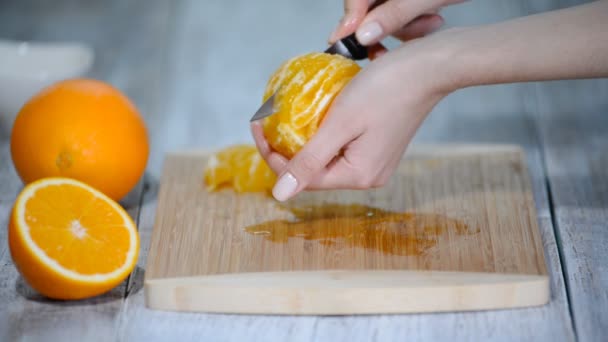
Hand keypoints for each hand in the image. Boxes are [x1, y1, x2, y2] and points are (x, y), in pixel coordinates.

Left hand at [252, 35, 456, 200]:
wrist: (428, 68)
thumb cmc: (385, 90)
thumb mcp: (340, 124)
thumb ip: (309, 161)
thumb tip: (279, 195)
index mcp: (359, 176)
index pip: (304, 178)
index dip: (274, 156)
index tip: (258, 125)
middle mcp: (368, 175)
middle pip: (315, 169)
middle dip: (288, 146)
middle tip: (268, 118)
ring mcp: (375, 161)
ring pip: (326, 157)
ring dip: (304, 137)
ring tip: (286, 115)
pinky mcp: (378, 146)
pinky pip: (341, 146)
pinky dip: (323, 132)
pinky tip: (313, 115)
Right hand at [329, 0, 466, 45]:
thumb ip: (395, 14)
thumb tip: (363, 36)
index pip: (355, 0)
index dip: (349, 22)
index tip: (345, 42)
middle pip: (367, 12)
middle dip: (384, 28)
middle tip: (397, 42)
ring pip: (385, 19)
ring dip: (406, 29)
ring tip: (431, 24)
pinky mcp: (411, 3)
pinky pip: (403, 19)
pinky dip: (416, 26)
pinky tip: (434, 20)